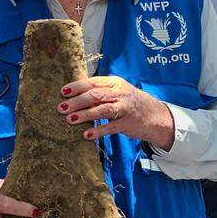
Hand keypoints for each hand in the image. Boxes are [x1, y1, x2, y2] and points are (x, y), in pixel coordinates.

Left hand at [60, 76, 174, 149]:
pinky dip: (98, 131)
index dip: (77, 87)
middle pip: (95, 95)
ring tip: (70, 119)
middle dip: (77, 101)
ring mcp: (125, 108)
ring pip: (102, 109)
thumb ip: (98, 93)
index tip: (62, 92)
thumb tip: (72, 98)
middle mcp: (120, 93)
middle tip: (61, 108)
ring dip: (85, 114)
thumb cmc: (130, 103)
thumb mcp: (116, 92)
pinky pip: (110, 127)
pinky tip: (86, 135)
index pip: (93, 82)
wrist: (155, 116)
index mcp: (115, 83)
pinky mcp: (127, 124)